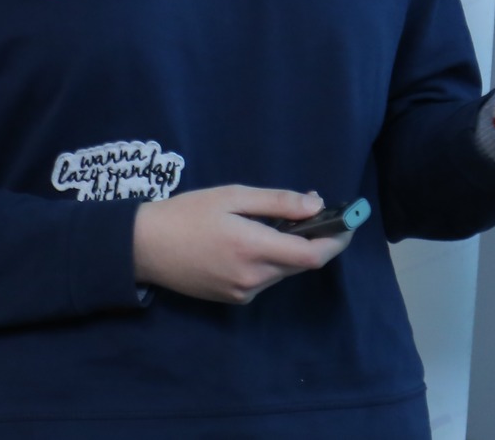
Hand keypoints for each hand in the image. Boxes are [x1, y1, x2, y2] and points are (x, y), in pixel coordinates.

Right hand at [133, 185, 354, 304]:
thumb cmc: (187, 213)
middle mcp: (253, 278)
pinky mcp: (233, 299)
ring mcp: (243, 293)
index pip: (312, 256)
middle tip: (314, 214)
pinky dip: (270, 261)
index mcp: (254, 248)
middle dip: (314, 241)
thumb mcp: (232, 196)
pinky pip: (265, 279)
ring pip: (283, 272)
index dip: (336, 241)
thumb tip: (316, 204)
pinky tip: (253, 242)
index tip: (348, 224)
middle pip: (300, 264)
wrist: (145, 247)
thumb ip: (277, 202)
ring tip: (278, 224)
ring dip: (291, 251)